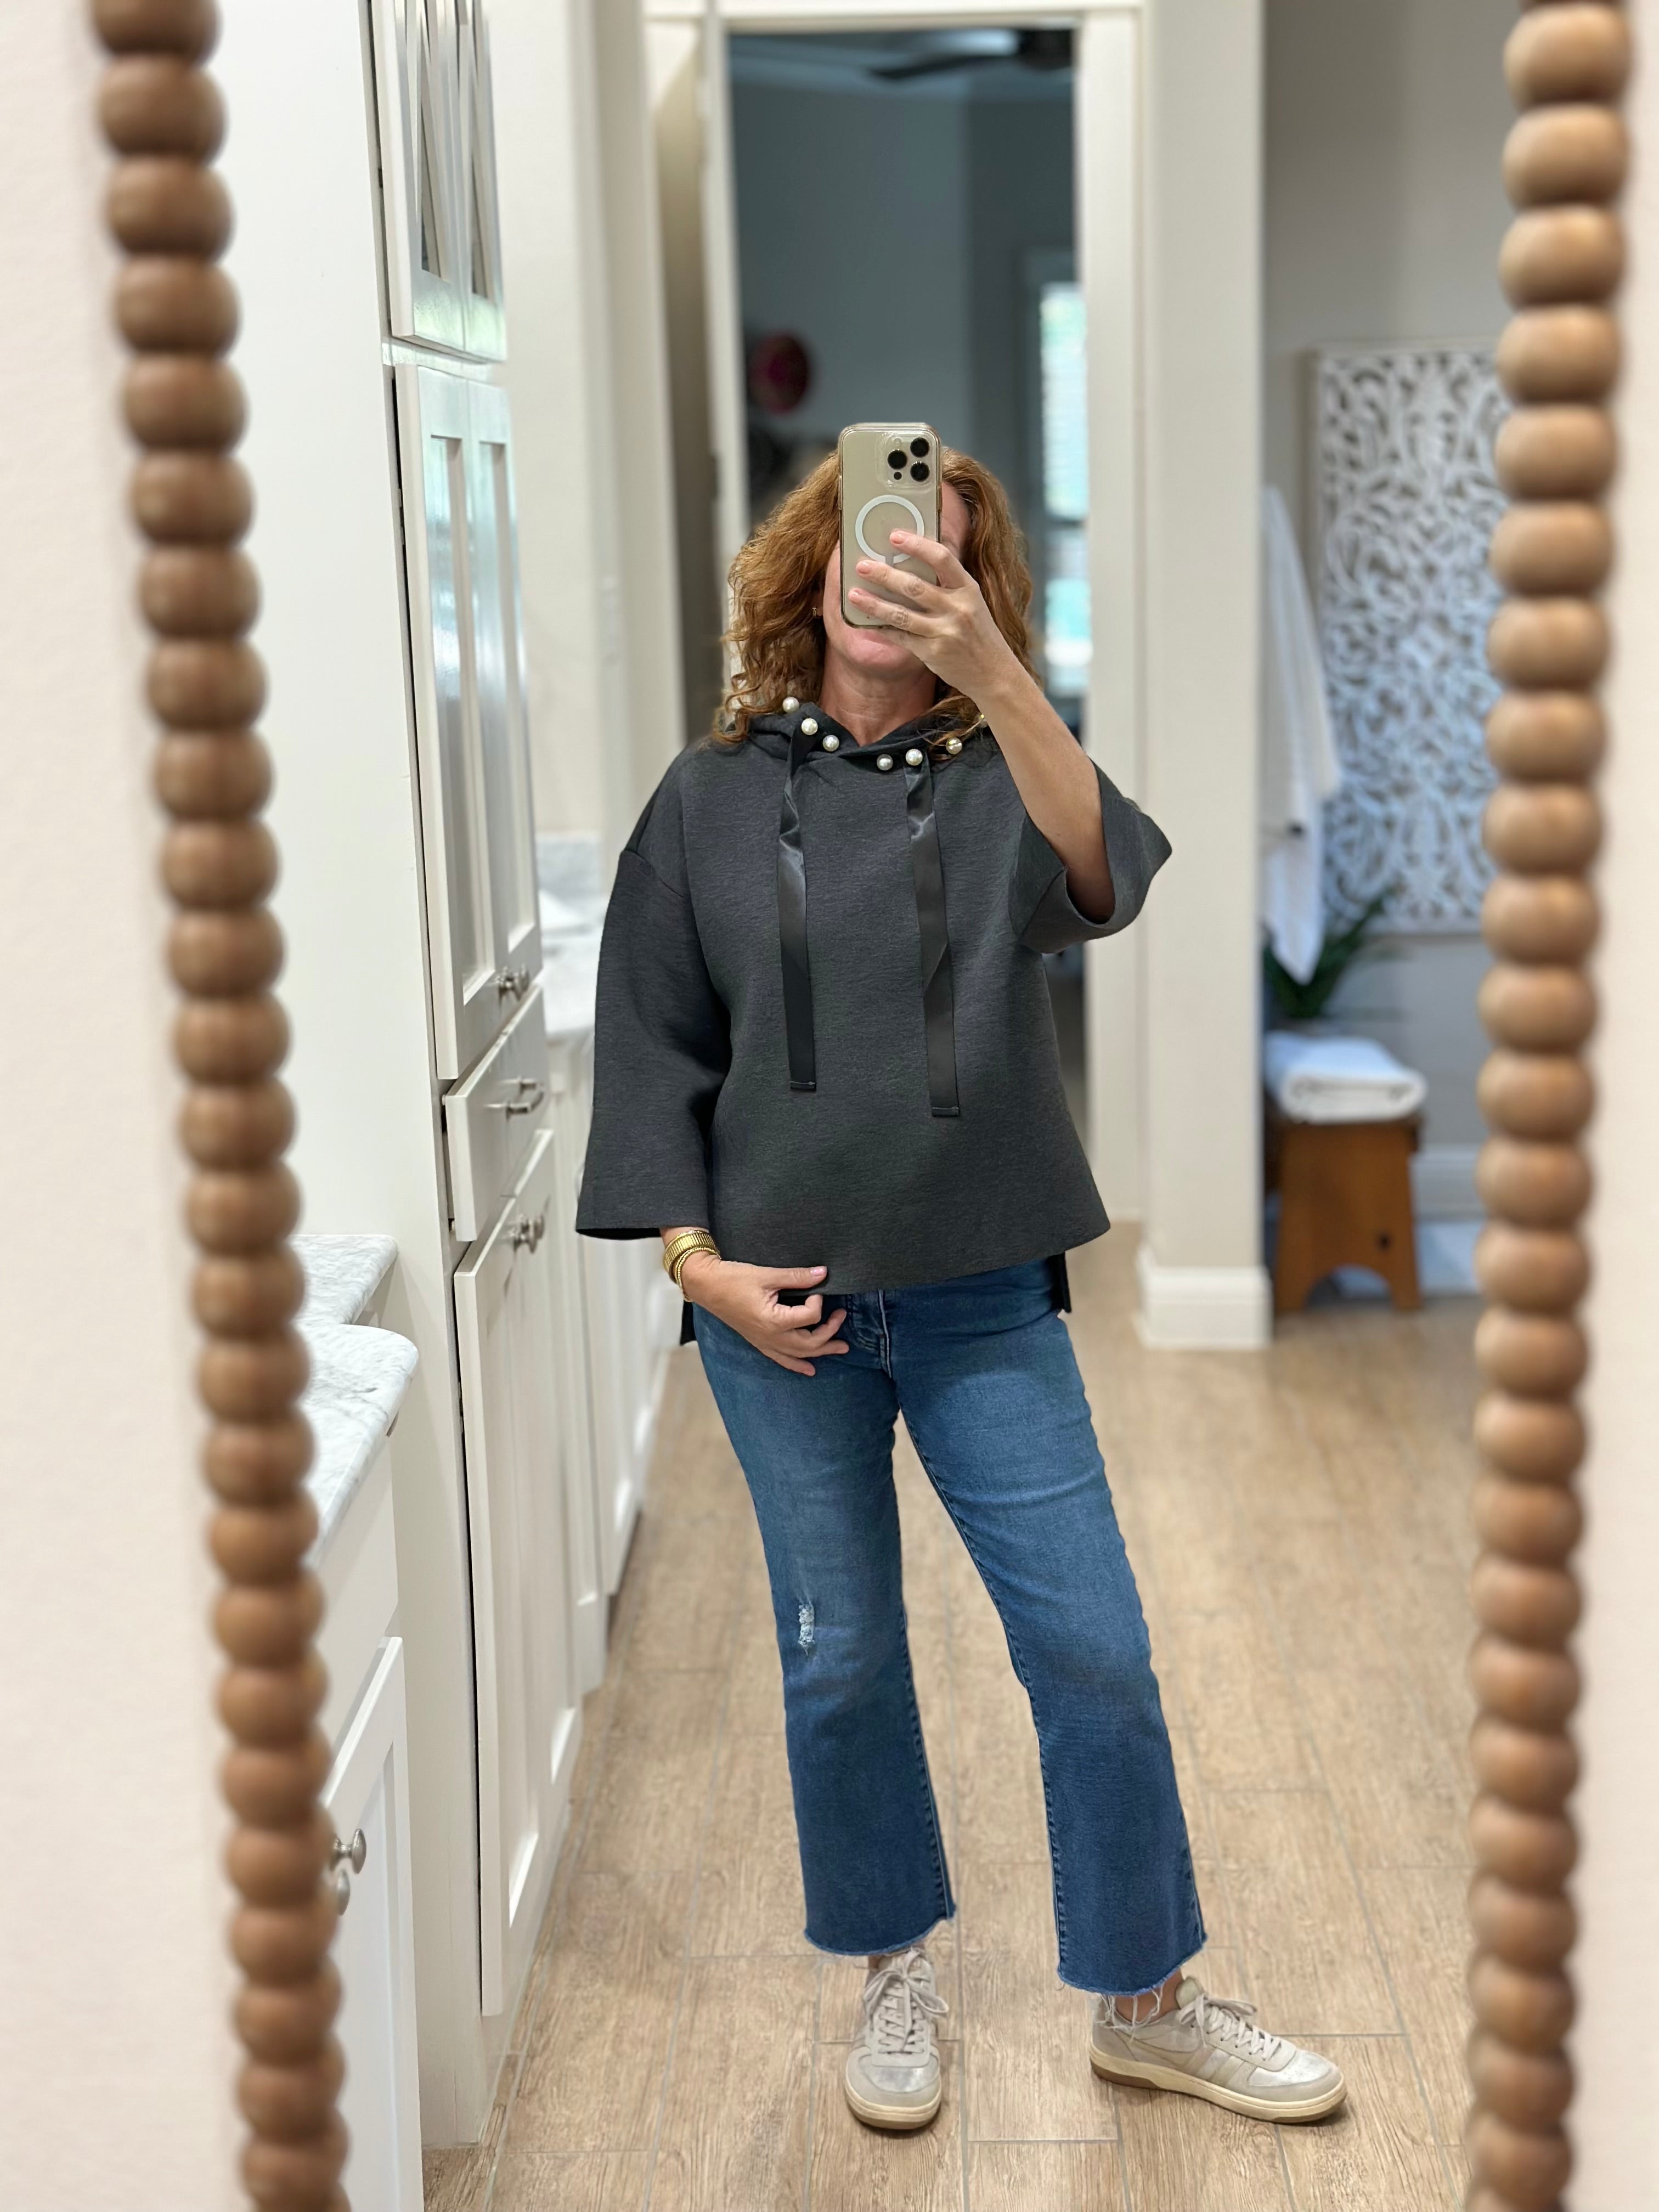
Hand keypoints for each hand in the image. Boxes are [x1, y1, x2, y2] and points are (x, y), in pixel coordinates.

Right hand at [680, 1254, 848, 1376]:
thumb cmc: (733, 1279)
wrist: (707, 1286)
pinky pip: (782, 1359)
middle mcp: (771, 1337)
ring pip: (799, 1354)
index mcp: (774, 1320)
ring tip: (841, 1348)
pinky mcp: (759, 1342)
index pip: (810, 1316)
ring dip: (822, 1351)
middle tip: (842, 1317)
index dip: (818, 1301)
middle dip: (830, 1332)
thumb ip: (797, 1277)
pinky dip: (797, 1365)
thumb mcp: (768, 1275)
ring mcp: (765, 1342)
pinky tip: (810, 1369)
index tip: (814, 1289)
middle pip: (810, 1342)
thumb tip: (823, 1274)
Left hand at [847, 529, 1025, 707]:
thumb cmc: (978, 632)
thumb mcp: (971, 602)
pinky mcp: (932, 653)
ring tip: (853, 595)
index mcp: (968, 589)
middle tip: (862, 566)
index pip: (942, 558)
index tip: (894, 536)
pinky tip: (867, 620)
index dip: (917, 545)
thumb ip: (947, 585)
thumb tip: (908, 565)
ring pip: (901, 615)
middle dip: (884, 575)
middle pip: (914, 587)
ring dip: (874, 604)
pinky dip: (883, 628)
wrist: (993, 672)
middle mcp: (957, 609)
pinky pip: (901, 637)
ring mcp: (944, 632)